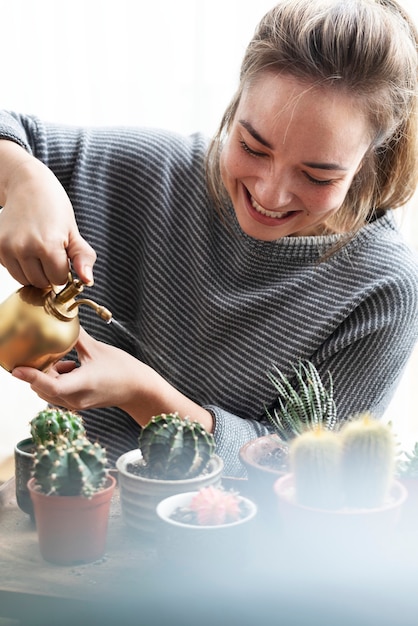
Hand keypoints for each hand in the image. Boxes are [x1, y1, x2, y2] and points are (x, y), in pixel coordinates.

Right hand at [0, 141, 95, 286]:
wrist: (27, 185)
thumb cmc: (53, 206)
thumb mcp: (74, 232)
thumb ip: (83, 258)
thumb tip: (87, 281)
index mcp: (48, 246)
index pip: (58, 279)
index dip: (63, 269)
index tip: (62, 254)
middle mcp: (24, 248)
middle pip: (40, 282)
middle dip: (48, 271)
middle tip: (50, 250)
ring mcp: (7, 248)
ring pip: (24, 280)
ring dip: (33, 271)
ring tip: (38, 249)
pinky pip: (11, 269)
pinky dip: (19, 264)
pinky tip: (25, 246)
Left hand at [12, 327, 147, 412]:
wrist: (139, 390)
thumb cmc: (123, 370)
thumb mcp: (98, 349)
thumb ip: (76, 336)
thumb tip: (62, 319)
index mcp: (81, 385)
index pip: (49, 384)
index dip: (31, 376)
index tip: (16, 369)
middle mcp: (74, 399)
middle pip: (42, 387)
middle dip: (37, 371)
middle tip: (38, 351)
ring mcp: (75, 404)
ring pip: (47, 391)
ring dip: (47, 375)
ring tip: (61, 358)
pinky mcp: (77, 404)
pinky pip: (56, 393)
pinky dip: (55, 380)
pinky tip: (70, 366)